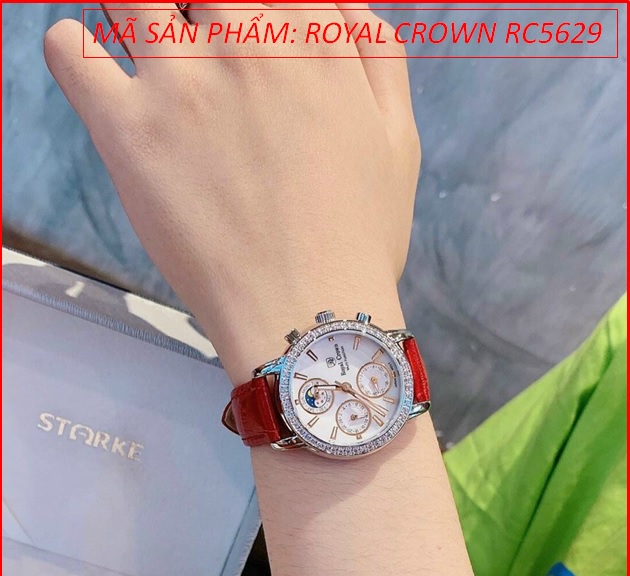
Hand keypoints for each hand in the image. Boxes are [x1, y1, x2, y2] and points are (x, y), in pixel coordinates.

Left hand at [44, 3, 419, 383]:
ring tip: (151, 58)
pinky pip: (71, 50)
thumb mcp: (400, 141)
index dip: (259, 16)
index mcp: (313, 40)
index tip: (247, 46)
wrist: (311, 316)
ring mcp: (183, 83)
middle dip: (202, 17)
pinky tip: (100, 73)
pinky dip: (74, 48)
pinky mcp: (129, 130)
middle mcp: (247, 43)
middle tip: (203, 62)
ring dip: (139, 14)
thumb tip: (346, 5)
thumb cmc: (359, 240)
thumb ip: (378, 56)